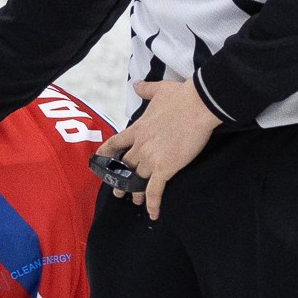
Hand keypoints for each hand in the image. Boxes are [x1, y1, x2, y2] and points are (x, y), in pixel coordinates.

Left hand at [96, 77, 222, 219]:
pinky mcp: (165, 167)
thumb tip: (137, 84)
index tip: (99, 161)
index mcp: (137, 129)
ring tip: (134, 202)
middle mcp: (140, 146)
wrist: (198, 105)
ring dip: (135, 192)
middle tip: (117, 191)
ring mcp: (151, 158)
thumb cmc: (181, 97)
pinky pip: (155, 190)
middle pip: (125, 166)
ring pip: (138, 180)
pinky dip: (153, 203)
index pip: (115, 143)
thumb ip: (146, 89)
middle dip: (120, 179)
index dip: (106, 154)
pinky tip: (152, 214)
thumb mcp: (159, 89)